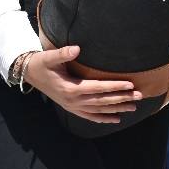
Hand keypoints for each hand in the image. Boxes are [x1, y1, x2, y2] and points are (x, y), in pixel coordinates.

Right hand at [24, 44, 141, 124]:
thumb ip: (63, 53)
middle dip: (122, 98)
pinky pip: (90, 116)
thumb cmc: (42, 63)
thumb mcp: (50, 57)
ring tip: (133, 107)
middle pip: (102, 101)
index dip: (115, 86)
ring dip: (116, 109)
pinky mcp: (71, 108)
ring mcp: (72, 106)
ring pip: (99, 110)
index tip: (130, 84)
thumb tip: (76, 48)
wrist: (29, 74)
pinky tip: (116, 120)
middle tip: (139, 96)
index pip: (98, 88)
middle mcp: (73, 100)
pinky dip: (103, 118)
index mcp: (71, 88)